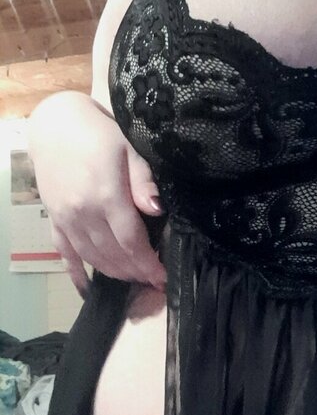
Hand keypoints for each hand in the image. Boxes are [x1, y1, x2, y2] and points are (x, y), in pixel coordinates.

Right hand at [27, 91, 167, 297]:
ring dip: (115, 273)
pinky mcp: (54, 220)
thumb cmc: (100, 135)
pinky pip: (65, 254)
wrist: (56, 125)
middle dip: (136, 272)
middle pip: (114, 255)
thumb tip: (157, 210)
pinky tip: (87, 289)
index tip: (163, 277)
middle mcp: (84, 213)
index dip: (149, 264)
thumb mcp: (130, 151)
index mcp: (106, 196)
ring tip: (134, 279)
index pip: (132, 242)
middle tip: (154, 280)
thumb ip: (143, 183)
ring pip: (93, 258)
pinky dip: (76, 274)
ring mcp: (66, 219)